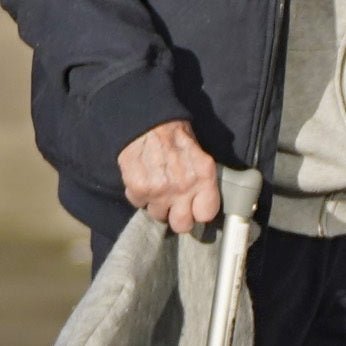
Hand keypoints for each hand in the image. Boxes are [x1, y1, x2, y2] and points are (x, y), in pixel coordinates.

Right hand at [120, 120, 219, 234]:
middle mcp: (184, 186)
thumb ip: (202, 179)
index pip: (206, 214)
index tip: (194, 209)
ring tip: (156, 185)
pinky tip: (143, 178)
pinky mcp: (138, 189)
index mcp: (203, 176)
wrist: (145, 120)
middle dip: (177, 217)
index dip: (198, 213)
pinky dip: (139, 194)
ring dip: (157, 204)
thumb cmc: (173, 133)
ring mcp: (160, 190)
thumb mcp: (199, 153)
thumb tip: (203, 202)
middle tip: (173, 205)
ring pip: (158, 215)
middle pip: (182, 225)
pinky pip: (138, 203)